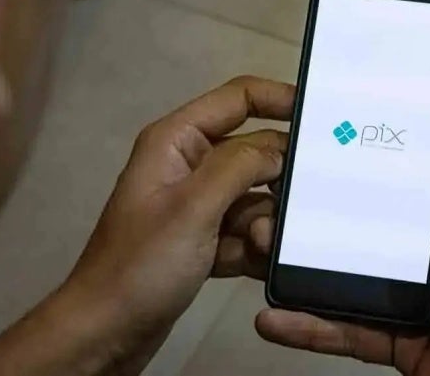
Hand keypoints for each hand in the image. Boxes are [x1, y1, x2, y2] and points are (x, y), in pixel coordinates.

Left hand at [0, 76, 294, 375]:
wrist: (107, 332)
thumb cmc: (143, 263)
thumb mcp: (193, 207)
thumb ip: (241, 166)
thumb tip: (282, 146)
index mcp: (178, 141)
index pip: (237, 99)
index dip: (279, 98)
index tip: (322, 115)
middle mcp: (190, 165)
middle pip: (254, 153)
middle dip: (277, 180)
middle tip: (303, 203)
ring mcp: (199, 204)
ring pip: (255, 197)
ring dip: (264, 222)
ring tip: (259, 246)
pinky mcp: (207, 238)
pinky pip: (246, 230)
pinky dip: (253, 247)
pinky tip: (256, 263)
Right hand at [256, 148, 429, 375]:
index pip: (425, 196)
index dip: (388, 175)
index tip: (345, 156)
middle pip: (377, 235)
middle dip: (330, 223)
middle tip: (285, 208)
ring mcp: (414, 305)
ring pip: (353, 281)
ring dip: (307, 273)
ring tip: (264, 253)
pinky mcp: (393, 341)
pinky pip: (347, 328)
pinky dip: (311, 326)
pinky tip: (274, 319)